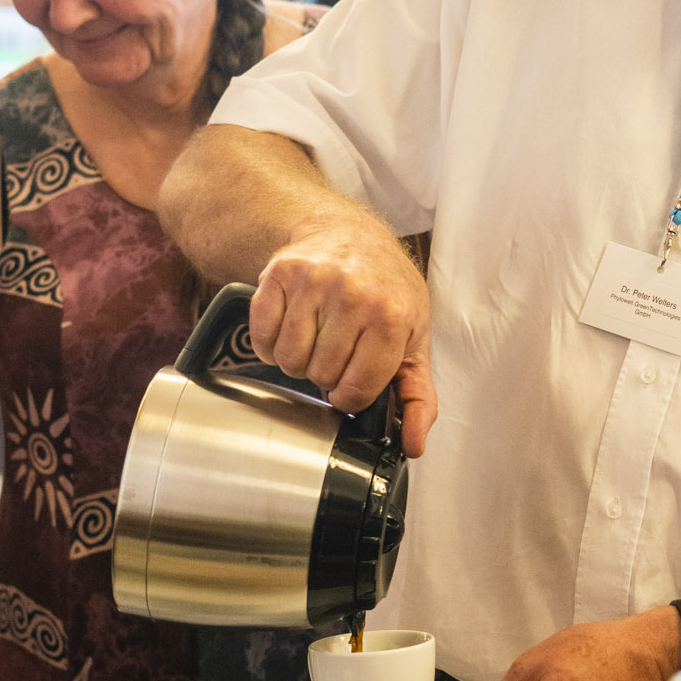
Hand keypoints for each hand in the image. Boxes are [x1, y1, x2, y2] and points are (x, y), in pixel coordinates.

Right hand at [249, 214, 436, 455]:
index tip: (353, 379)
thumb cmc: (386, 292)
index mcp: (392, 317)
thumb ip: (418, 397)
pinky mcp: (280, 274)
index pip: (356, 390)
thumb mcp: (414, 341)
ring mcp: (314, 282)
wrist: (351, 236)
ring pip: (289, 360)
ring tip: (315, 338)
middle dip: (325, 373)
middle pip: (319, 376)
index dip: (351, 394)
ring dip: (298, 360)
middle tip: (336, 349)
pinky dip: (271, 343)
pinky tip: (292, 327)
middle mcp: (354, 296)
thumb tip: (413, 445)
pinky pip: (263, 337)